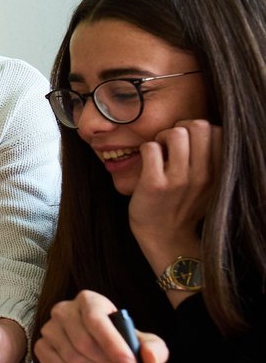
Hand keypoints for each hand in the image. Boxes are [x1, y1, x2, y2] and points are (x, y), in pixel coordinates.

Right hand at [33, 289, 169, 362]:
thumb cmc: (121, 348)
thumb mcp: (145, 347)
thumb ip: (154, 350)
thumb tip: (150, 359)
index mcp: (90, 301)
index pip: (96, 319)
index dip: (113, 345)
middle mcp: (65, 309)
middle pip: (83, 342)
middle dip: (104, 362)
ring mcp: (49, 327)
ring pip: (71, 357)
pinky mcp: (41, 346)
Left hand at [128, 119, 219, 266]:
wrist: (165, 237)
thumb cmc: (183, 204)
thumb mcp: (209, 184)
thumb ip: (210, 158)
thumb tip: (202, 127)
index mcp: (219, 173)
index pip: (217, 130)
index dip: (197, 130)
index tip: (187, 144)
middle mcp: (203, 175)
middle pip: (197, 125)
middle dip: (179, 128)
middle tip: (169, 145)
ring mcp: (179, 180)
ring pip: (174, 133)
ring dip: (161, 138)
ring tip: (158, 153)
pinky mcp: (154, 184)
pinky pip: (150, 147)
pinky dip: (145, 150)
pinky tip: (146, 163)